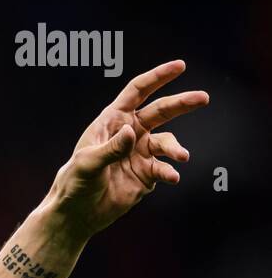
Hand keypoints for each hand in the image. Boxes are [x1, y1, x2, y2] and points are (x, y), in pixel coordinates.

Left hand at [42, 59, 209, 237]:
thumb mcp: (87, 162)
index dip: (158, 77)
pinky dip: (170, 171)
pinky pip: (164, 168)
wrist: (78, 211)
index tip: (180, 65)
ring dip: (176, 148)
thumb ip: (110, 148)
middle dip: (182, 103)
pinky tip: (172, 177)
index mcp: (112, 120)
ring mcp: (141, 153)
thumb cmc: (75, 181)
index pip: (137, 92)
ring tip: (182, 156)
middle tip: (203, 97)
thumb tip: (131, 132)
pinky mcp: (147, 174)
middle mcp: (130, 132)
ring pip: (167, 142)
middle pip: (161, 111)